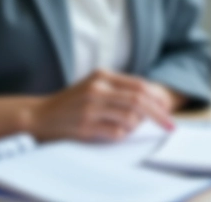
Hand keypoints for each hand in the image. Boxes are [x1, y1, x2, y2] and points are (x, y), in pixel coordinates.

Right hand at [27, 69, 175, 141]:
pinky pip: (116, 132)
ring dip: (136, 126)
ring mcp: (90, 108)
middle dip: (158, 115)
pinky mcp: (85, 126)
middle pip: (139, 101)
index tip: (168, 110)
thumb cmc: (72, 103)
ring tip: (129, 128)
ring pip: (130, 118)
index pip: (139, 85)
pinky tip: (114, 132)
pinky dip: (122, 134)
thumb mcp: (95, 87)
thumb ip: (119, 90)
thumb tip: (152, 101)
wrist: (40, 115)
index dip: (157, 99)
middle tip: (170, 126)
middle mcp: (97, 89)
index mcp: (101, 76)